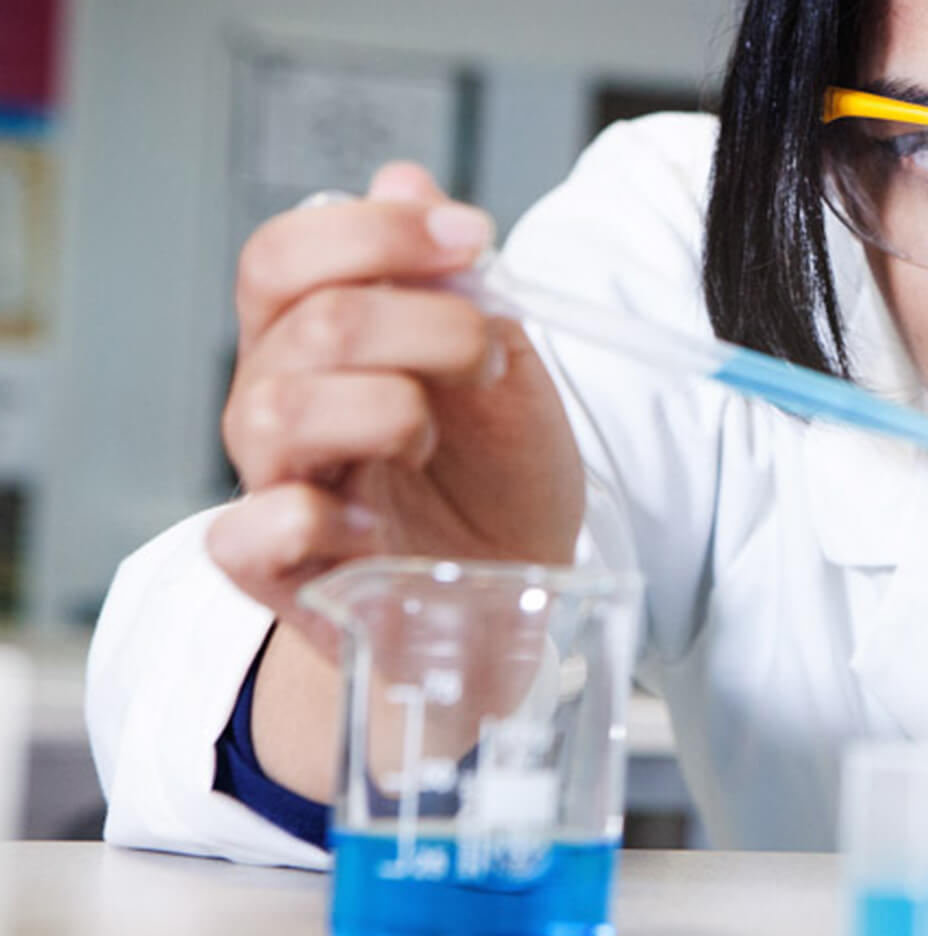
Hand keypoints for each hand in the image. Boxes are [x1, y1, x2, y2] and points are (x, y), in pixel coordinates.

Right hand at [208, 163, 585, 647]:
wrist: (512, 599)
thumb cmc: (498, 483)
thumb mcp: (505, 372)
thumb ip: (456, 285)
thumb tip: (405, 177)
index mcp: (314, 340)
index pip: (287, 253)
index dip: (375, 230)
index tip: (473, 236)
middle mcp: (277, 403)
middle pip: (307, 323)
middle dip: (425, 325)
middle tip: (487, 361)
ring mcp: (271, 486)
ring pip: (275, 412)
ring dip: (385, 410)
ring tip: (432, 440)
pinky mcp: (276, 573)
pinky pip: (247, 534)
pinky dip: (313, 520)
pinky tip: (375, 526)